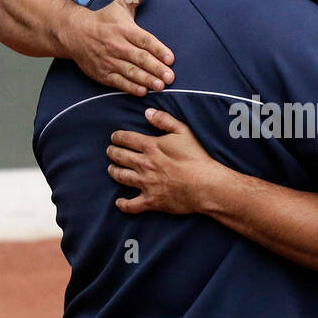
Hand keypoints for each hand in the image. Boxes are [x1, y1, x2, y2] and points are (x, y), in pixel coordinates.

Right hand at [59, 0, 174, 94]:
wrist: (73, 32)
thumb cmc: (103, 19)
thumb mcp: (120, 4)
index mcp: (124, 29)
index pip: (144, 40)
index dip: (158, 50)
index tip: (171, 58)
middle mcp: (117, 45)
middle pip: (139, 58)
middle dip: (156, 68)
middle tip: (170, 77)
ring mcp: (109, 60)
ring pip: (130, 71)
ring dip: (146, 79)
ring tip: (160, 86)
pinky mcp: (102, 73)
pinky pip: (118, 81)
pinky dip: (130, 87)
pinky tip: (142, 91)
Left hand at [107, 109, 227, 214]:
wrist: (206, 185)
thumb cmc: (197, 157)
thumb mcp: (184, 132)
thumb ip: (164, 120)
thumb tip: (147, 112)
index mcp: (151, 146)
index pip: (126, 139)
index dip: (117, 137)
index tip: (115, 137)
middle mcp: (144, 164)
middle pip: (119, 156)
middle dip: (112, 152)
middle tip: (110, 151)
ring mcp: (146, 184)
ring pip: (120, 177)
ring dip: (113, 171)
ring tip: (112, 169)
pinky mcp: (151, 201)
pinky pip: (131, 205)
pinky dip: (123, 204)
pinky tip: (119, 201)